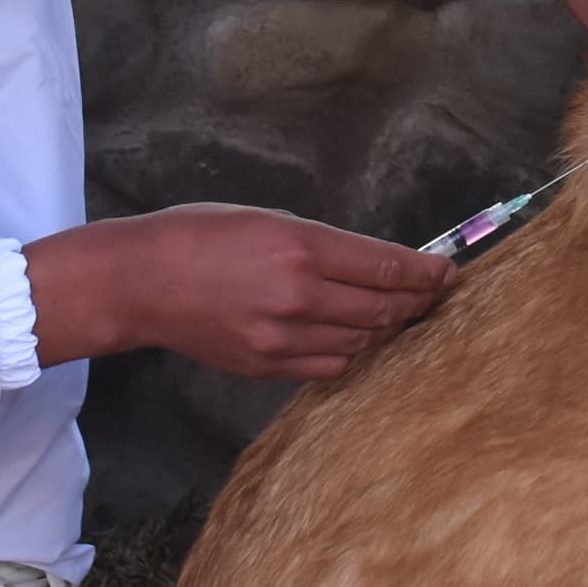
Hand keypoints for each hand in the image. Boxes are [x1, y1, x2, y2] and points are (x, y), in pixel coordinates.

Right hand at [22, 206, 449, 380]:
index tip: (447, 273)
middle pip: (382, 309)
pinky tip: (352, 337)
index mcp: (301, 248)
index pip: (386, 268)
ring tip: (397, 315)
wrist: (141, 281)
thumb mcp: (269, 219)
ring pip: (359, 341)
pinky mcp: (265, 365)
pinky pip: (327, 366)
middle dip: (416, 302)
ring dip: (384, 328)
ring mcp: (281, 337)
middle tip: (434, 296)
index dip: (425, 273)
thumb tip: (374, 266)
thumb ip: (324, 246)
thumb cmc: (200, 236)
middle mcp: (297, 296)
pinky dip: (348, 351)